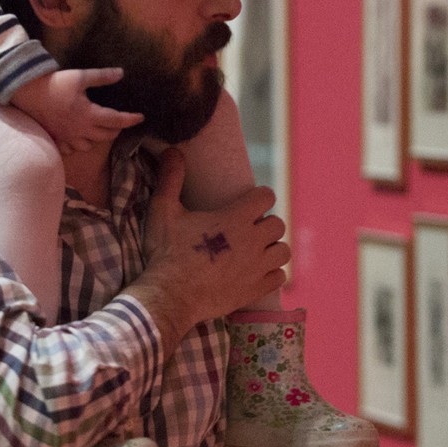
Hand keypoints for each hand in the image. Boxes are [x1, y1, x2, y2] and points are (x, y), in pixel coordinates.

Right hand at [12, 68, 144, 153]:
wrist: (27, 93)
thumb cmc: (55, 84)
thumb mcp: (80, 77)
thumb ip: (102, 77)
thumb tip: (121, 73)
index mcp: (89, 114)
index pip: (116, 120)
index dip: (131, 119)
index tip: (141, 117)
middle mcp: (80, 130)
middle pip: (106, 136)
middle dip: (116, 130)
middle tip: (119, 122)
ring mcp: (67, 137)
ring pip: (89, 146)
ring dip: (97, 139)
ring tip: (98, 129)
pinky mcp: (56, 139)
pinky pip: (71, 149)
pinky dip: (77, 145)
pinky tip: (77, 137)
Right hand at [128, 150, 288, 344]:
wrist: (169, 296)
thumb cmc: (166, 252)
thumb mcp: (164, 211)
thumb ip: (171, 179)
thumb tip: (173, 150)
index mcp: (235, 217)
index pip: (266, 196)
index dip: (259, 197)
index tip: (248, 202)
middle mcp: (252, 240)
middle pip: (278, 224)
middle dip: (265, 224)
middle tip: (247, 229)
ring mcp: (256, 267)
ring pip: (283, 251)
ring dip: (272, 248)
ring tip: (255, 250)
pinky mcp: (255, 289)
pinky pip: (279, 277)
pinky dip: (272, 273)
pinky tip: (256, 272)